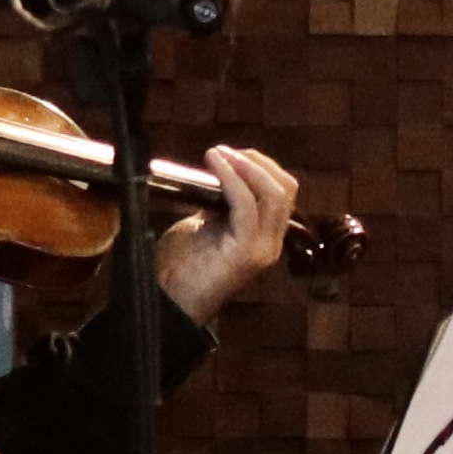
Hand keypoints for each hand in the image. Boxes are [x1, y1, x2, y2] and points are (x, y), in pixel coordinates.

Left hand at [150, 144, 301, 323]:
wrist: (166, 301)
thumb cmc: (180, 264)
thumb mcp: (205, 224)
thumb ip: (220, 203)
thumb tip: (219, 173)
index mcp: (264, 237)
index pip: (282, 192)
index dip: (261, 166)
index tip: (231, 153)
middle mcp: (271, 244)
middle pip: (286, 189)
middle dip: (258, 162)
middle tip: (226, 152)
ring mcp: (262, 250)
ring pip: (274, 195)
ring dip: (246, 166)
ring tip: (219, 155)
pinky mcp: (246, 253)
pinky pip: (246, 205)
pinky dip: (231, 178)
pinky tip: (215, 166)